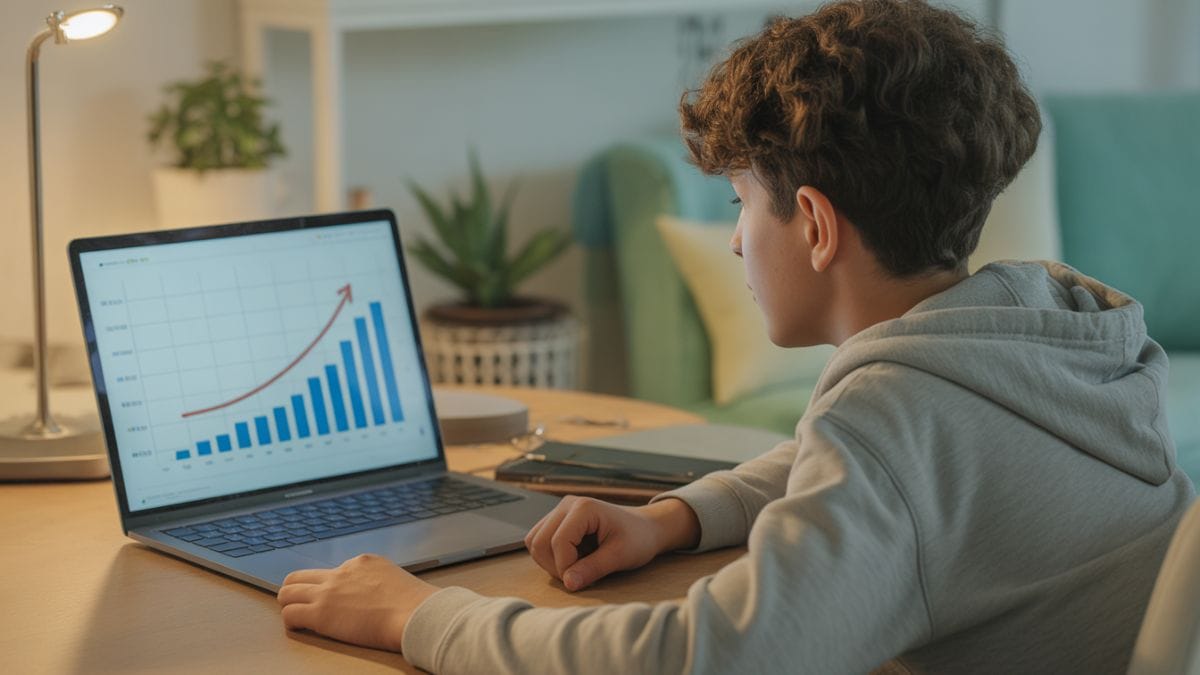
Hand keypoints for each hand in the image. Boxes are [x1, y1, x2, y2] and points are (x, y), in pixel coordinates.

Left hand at [277, 553, 437, 651]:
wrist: (414, 613)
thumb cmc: (414, 603)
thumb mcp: (395, 578)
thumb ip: (378, 581)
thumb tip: (374, 594)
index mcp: (361, 562)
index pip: (330, 571)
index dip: (327, 587)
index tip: (329, 599)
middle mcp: (341, 572)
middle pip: (300, 576)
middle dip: (295, 590)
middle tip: (299, 604)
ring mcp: (328, 592)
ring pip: (287, 592)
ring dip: (288, 604)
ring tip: (295, 616)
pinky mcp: (321, 614)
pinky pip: (290, 614)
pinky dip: (290, 622)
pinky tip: (300, 628)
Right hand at [524, 496, 699, 590]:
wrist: (645, 528)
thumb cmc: (638, 538)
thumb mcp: (620, 556)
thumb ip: (593, 568)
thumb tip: (568, 583)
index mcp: (583, 508)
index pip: (558, 542)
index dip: (566, 567)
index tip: (583, 580)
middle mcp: (567, 504)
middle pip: (539, 542)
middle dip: (555, 566)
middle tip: (579, 575)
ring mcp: (560, 511)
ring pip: (535, 542)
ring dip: (550, 562)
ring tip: (577, 566)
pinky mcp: (557, 520)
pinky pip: (540, 541)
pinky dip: (551, 557)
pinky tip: (574, 559)